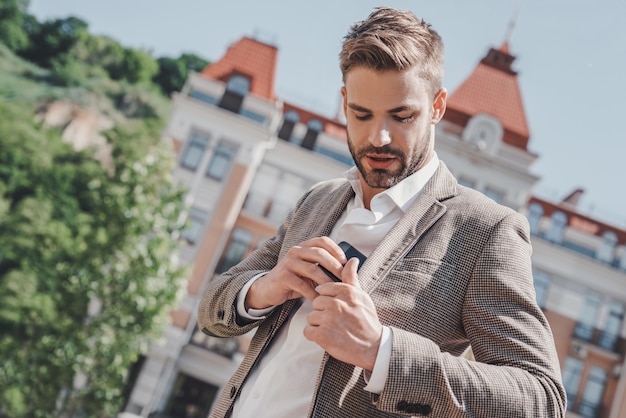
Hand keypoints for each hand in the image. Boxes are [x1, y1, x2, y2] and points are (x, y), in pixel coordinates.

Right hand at [244, 237, 346, 309]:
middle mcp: (295, 251)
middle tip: (344, 279)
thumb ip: (325, 268)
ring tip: (334, 290)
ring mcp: (288, 263)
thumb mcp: (310, 272)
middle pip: (320, 254)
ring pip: (312, 269)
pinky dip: (313, 293)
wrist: (269, 289)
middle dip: (335, 266)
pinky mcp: (283, 276)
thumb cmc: (294, 280)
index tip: (345, 262)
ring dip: (326, 281)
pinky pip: (302, 285)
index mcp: (304, 246)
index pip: (323, 241)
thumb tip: (350, 267)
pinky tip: (319, 300)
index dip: (336, 250)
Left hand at [304, 257, 382, 371]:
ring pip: (311, 316)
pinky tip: (328, 337)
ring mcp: (329, 320)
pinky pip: (308, 331)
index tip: (338, 308)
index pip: (323, 289)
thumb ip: (352, 278)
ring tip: (334, 329)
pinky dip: (315, 336)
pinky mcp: (322, 336)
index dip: (329, 299)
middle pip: (316, 302)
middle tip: (337, 321)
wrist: (373, 347)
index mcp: (346, 292)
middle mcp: (336, 304)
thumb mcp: (362, 296)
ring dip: (319, 324)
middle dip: (323, 311)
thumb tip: (352, 260)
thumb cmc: (367, 321)